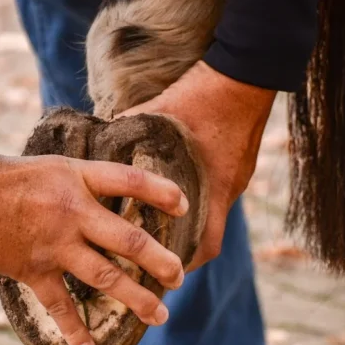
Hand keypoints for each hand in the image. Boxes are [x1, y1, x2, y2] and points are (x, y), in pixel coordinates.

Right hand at [0, 152, 188, 344]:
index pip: (130, 181)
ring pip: (105, 275)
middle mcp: (72, 212)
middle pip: (128, 238)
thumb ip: (81, 183)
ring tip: (159, 314)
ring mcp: (54, 244)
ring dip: (136, 298)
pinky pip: (59, 306)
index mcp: (77, 179)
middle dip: (159, 260)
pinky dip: (74, 331)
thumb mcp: (49, 168)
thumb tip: (108, 193)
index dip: (161, 192)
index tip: (183, 207)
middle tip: (179, 277)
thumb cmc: (2, 178)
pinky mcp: (33, 269)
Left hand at [120, 61, 276, 270]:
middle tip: (157, 260)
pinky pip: (220, 192)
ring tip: (164, 228)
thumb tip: (97, 139)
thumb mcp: (159, 115)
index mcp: (213, 187)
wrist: (247, 70)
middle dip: (186, 253)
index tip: (162, 275)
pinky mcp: (240, 163)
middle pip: (210, 237)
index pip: (206, 245)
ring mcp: (238, 176)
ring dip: (193, 225)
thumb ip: (128, 131)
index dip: (186, 266)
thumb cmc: (203, 95)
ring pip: (215, 214)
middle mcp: (229, 188)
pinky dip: (202, 199)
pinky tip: (181, 192)